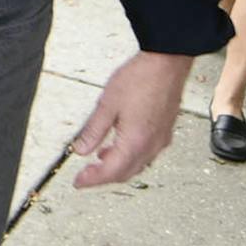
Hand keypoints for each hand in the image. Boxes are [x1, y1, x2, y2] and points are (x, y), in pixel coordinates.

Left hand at [70, 51, 191, 187]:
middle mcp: (151, 145)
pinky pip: (146, 154)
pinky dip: (130, 157)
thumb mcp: (107, 104)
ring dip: (117, 168)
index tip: (78, 182)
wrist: (167, 63)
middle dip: (104, 177)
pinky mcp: (165, 131)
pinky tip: (119, 146)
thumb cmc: (140, 78)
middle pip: (125, 173)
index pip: (111, 172)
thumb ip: (93, 131)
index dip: (92, 180)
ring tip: (99, 161)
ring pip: (137, 165)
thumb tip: (80, 150)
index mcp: (135, 141)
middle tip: (85, 176)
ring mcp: (161, 139)